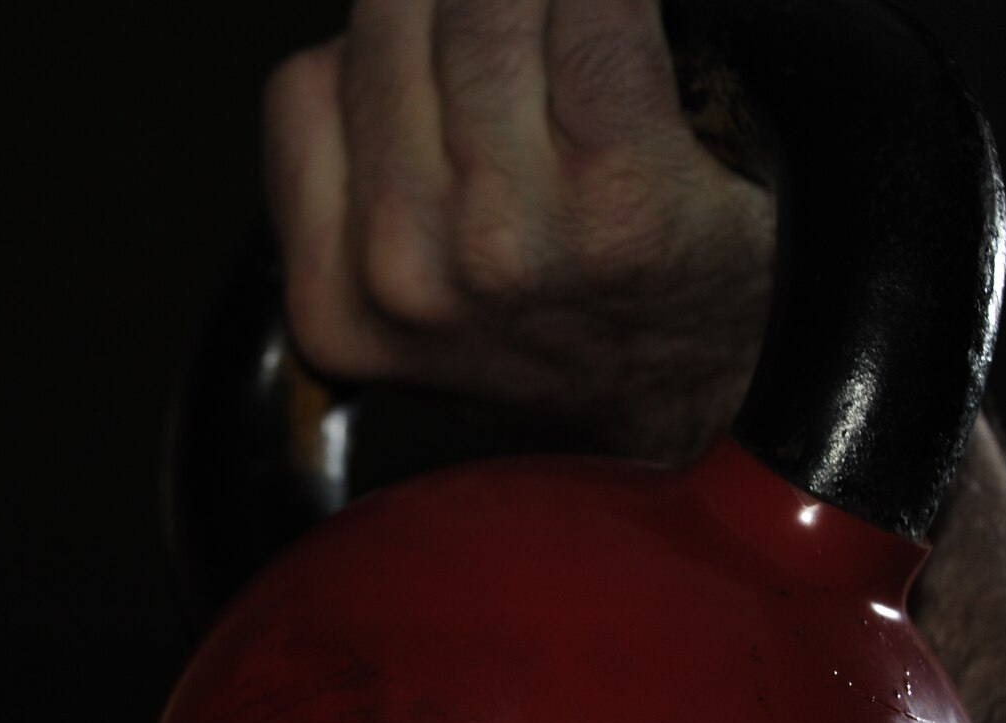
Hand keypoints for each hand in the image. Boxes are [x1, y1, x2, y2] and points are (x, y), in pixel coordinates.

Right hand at [263, 0, 774, 460]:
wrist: (701, 400)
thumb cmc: (568, 331)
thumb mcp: (408, 302)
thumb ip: (361, 186)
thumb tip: (364, 39)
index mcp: (333, 303)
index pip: (304, 85)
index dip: (382, 40)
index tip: (440, 40)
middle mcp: (403, 270)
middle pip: (389, 23)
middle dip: (456, 3)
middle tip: (514, 27)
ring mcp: (507, 229)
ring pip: (485, 0)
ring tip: (571, 26)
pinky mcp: (619, 183)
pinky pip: (598, 13)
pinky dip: (610, 0)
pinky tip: (627, 17)